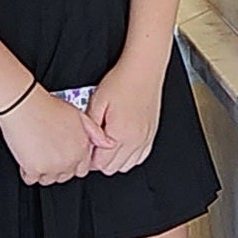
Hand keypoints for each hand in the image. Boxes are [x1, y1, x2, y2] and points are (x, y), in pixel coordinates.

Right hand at [0, 86, 107, 185]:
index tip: (63, 156)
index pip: (82, 169)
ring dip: (43, 170)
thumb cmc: (48, 107)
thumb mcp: (79, 115)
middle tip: (48, 152)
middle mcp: (69, 160)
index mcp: (81, 148)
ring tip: (37, 153)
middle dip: (57, 167)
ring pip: (48, 179)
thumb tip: (108, 144)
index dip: (72, 162)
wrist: (25, 105)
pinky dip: (27, 171)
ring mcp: (52, 166)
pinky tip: (27, 156)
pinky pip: (31, 179)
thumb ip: (95, 132)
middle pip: (65, 176)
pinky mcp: (34, 169)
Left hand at [86, 55, 163, 175]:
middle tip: (94, 144)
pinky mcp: (151, 134)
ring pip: (127, 165)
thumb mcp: (96, 102)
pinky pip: (140, 157)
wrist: (143, 69)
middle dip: (100, 160)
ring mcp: (145, 138)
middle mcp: (135, 140)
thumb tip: (86, 144)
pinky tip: (122, 143)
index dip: (89, 156)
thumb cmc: (121, 82)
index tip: (86, 146)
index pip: (100, 163)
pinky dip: (129, 155)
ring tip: (107, 142)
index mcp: (120, 134)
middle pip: (113, 168)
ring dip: (115, 158)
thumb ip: (90, 128)